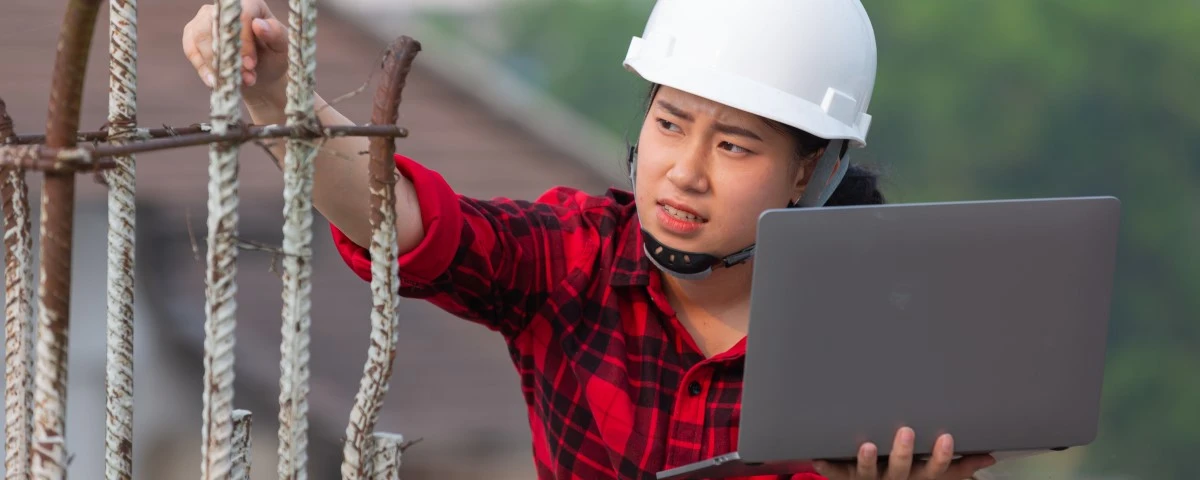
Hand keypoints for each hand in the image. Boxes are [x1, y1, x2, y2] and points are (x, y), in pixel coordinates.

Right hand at [181, 0, 288, 105]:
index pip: (240, 16)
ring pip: (201, 39)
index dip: (244, 41)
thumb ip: (276, 34)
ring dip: (218, 65)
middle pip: (217, 27)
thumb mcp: (282, 47)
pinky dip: (203, 69)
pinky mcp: (192, 34)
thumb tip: (258, 24)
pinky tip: (215, 82)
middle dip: (229, 57)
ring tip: (236, 81)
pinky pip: (191, 50)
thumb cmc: (273, 55)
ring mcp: (204, 19)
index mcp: (250, 5)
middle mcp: (223, 8)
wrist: (260, 73)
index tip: (251, 65)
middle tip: (246, 77)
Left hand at [811, 427, 995, 479]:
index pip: (935, 470)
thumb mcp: (935, 476)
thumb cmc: (910, 478)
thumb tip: (988, 458)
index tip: (946, 437)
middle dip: (903, 453)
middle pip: (901, 469)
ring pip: (866, 473)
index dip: (940, 457)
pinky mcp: (845, 477)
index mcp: (918, 478)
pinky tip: (817, 457)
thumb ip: (960, 467)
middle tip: (907, 432)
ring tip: (867, 445)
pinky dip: (826, 466)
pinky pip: (834, 473)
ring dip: (866, 461)